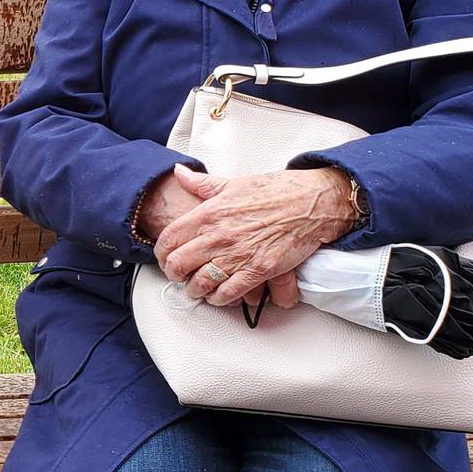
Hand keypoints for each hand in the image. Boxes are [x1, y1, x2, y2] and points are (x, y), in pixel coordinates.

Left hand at [138, 166, 307, 310]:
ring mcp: (238, 254)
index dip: (161, 254)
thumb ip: (202, 184)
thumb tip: (179, 173)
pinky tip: (219, 295)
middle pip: (179, 264)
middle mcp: (219, 235)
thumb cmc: (275, 191)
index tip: (165, 258)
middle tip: (179, 276)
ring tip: (198, 288)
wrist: (311, 202)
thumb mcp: (233, 183)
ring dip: (196, 289)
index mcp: (209, 212)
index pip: (169, 239)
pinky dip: (219, 298)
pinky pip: (229, 293)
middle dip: (174, 274)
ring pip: (201, 283)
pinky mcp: (259, 270)